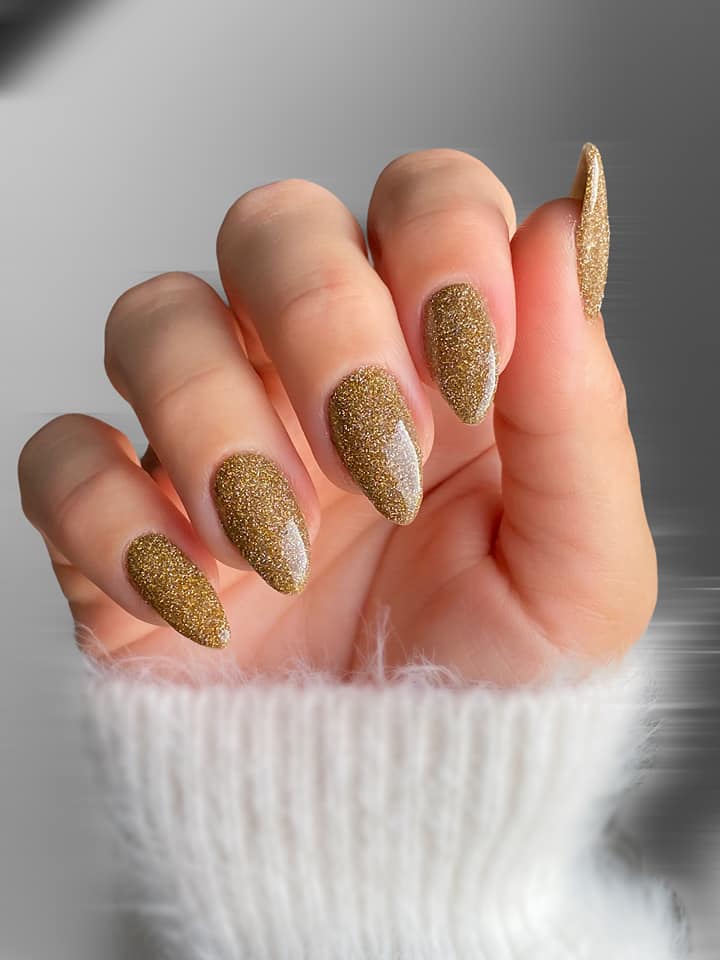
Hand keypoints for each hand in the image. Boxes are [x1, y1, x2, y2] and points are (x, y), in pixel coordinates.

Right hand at [18, 145, 656, 684]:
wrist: (401, 824)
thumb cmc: (499, 693)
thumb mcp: (580, 565)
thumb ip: (576, 400)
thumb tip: (562, 225)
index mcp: (438, 362)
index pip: (422, 200)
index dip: (438, 239)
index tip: (468, 359)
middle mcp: (316, 375)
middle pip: (272, 226)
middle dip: (318, 319)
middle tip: (374, 456)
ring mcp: (211, 440)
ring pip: (157, 319)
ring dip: (214, 422)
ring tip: (283, 547)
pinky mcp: (125, 524)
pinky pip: (64, 459)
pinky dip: (115, 522)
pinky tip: (195, 600)